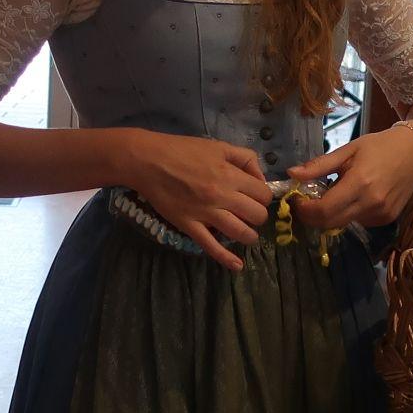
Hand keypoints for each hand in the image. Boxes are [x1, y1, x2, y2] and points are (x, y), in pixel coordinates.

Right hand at [122, 130, 274, 269]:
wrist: (149, 161)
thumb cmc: (183, 150)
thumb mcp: (219, 146)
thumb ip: (245, 158)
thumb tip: (260, 178)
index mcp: (231, 176)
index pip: (263, 195)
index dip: (263, 197)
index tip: (255, 197)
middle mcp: (223, 197)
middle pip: (257, 215)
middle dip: (257, 216)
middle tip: (248, 213)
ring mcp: (206, 214)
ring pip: (240, 233)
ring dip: (248, 236)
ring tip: (245, 234)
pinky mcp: (190, 226)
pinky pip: (211, 246)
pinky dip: (226, 259)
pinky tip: (237, 266)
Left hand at [289, 126, 412, 230]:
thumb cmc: (380, 146)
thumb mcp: (348, 149)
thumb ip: (319, 165)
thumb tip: (292, 174)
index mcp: (359, 183)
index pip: (323, 210)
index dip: (304, 209)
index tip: (296, 199)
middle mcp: (371, 203)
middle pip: (330, 223)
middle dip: (312, 216)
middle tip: (306, 201)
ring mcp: (381, 214)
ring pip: (343, 223)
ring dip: (331, 214)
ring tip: (334, 192)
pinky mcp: (387, 219)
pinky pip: (358, 221)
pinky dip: (349, 213)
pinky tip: (354, 196)